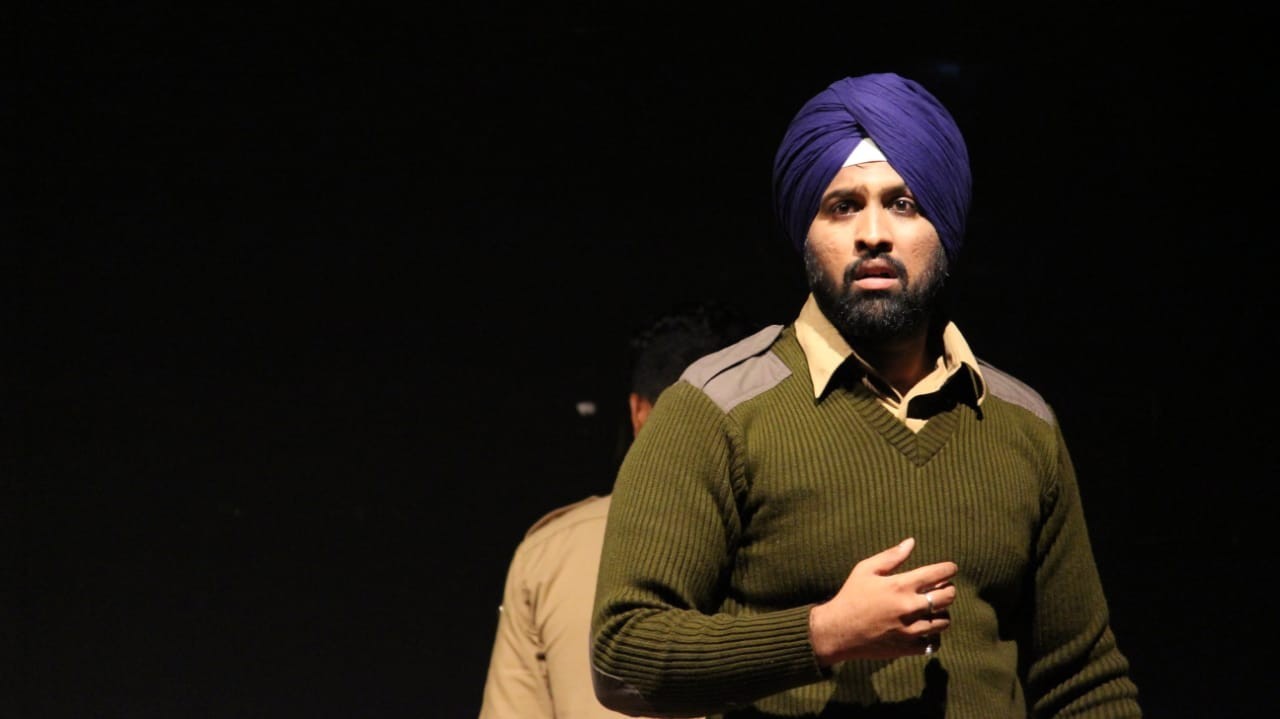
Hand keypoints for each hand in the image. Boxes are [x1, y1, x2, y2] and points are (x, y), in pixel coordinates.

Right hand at [808, 537, 956, 664]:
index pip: (937, 574)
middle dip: (949, 589)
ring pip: (944, 621)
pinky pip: (934, 643)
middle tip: (943, 588)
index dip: (949, 569)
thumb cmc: (850, 597)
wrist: (837, 631)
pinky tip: (925, 629)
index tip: (951, 568)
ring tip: (932, 609)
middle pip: (947, 597)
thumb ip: (891, 556)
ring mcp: (910, 630)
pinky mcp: (908, 647)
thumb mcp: (865, 570)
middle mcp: (909, 607)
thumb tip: (911, 542)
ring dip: (942, 612)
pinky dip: (933, 636)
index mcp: (900, 585)